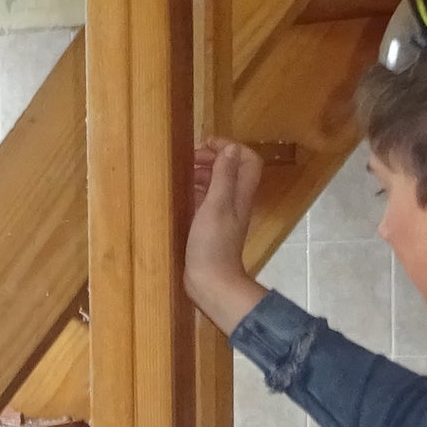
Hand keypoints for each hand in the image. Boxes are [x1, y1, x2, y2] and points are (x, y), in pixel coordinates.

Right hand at [185, 141, 267, 332]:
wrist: (210, 281)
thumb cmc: (212, 243)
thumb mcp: (216, 205)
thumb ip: (224, 176)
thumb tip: (231, 148)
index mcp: (240, 194)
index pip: (247, 160)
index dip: (230, 147)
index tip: (206, 144)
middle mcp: (235, 201)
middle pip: (231, 169)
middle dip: (212, 157)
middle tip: (189, 158)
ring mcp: (223, 214)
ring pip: (216, 184)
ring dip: (202, 173)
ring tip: (181, 172)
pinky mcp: (210, 226)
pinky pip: (205, 200)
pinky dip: (194, 191)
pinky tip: (179, 192)